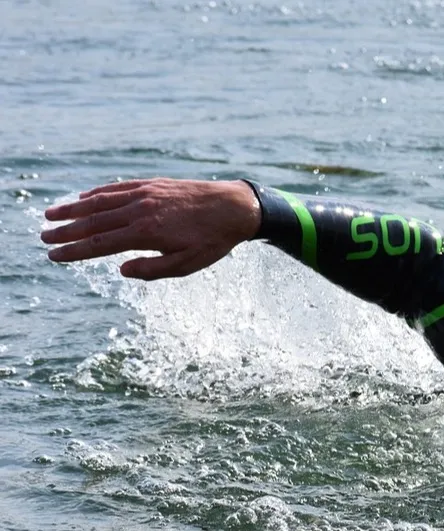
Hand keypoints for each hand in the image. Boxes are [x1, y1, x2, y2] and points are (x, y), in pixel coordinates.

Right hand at [42, 178, 260, 279]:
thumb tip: (121, 269)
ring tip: (52, 214)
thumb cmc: (213, 240)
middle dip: (66, 230)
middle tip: (43, 236)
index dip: (74, 251)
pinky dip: (98, 193)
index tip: (54, 256)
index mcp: (146, 233)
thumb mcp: (187, 265)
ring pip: (101, 201)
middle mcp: (141, 210)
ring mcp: (145, 194)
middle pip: (93, 222)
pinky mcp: (153, 184)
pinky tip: (85, 197)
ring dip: (74, 208)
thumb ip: (152, 270)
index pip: (100, 244)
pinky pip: (118, 187)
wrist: (236, 207)